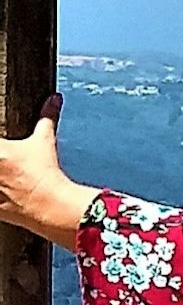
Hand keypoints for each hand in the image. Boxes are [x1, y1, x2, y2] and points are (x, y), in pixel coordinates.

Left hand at [0, 94, 99, 249]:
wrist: (48, 204)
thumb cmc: (44, 172)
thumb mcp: (44, 141)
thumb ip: (47, 118)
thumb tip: (54, 99)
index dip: (0, 144)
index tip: (4, 147)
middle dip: (0, 160)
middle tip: (5, 162)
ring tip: (4, 176)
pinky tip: (4, 188)